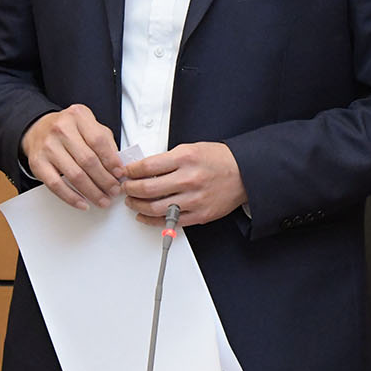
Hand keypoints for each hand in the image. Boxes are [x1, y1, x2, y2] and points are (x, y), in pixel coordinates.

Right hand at [22, 105, 124, 208]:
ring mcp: (48, 146)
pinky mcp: (38, 163)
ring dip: (92, 192)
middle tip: (114, 191)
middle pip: (88, 160)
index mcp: (78, 116)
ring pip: (74, 175)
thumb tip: (118, 167)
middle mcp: (61, 129)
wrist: (38, 129)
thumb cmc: (68, 129)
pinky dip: (71, 198)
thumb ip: (105, 142)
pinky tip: (83, 203)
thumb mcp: (89, 126)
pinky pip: (56, 185)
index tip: (120, 174)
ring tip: (102, 200)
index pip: (99, 141)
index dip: (112, 160)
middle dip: (105, 180)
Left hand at [121, 142, 246, 226]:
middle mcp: (189, 179)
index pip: (147, 166)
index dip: (131, 171)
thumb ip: (167, 159)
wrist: (244, 173)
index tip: (126, 172)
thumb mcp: (191, 149)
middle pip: (147, 188)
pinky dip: (152, 221)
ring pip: (155, 208)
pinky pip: (170, 222)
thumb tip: (143, 168)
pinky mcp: (199, 215)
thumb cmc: (218, 160)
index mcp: (185, 158)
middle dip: (130, 189)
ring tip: (132, 202)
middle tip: (125, 188)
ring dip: (138, 206)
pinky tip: (144, 216)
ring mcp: (194, 199)